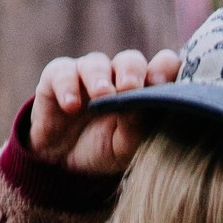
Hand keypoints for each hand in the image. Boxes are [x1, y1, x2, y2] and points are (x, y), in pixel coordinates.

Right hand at [28, 46, 181, 173]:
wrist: (61, 161)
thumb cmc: (101, 150)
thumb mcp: (123, 148)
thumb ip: (135, 129)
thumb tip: (141, 106)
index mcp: (142, 90)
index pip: (162, 67)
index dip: (165, 69)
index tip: (163, 84)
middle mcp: (117, 76)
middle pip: (130, 60)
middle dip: (132, 71)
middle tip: (130, 87)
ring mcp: (88, 74)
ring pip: (96, 63)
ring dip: (99, 78)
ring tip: (101, 96)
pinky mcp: (58, 76)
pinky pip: (63, 72)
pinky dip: (67, 87)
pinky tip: (71, 106)